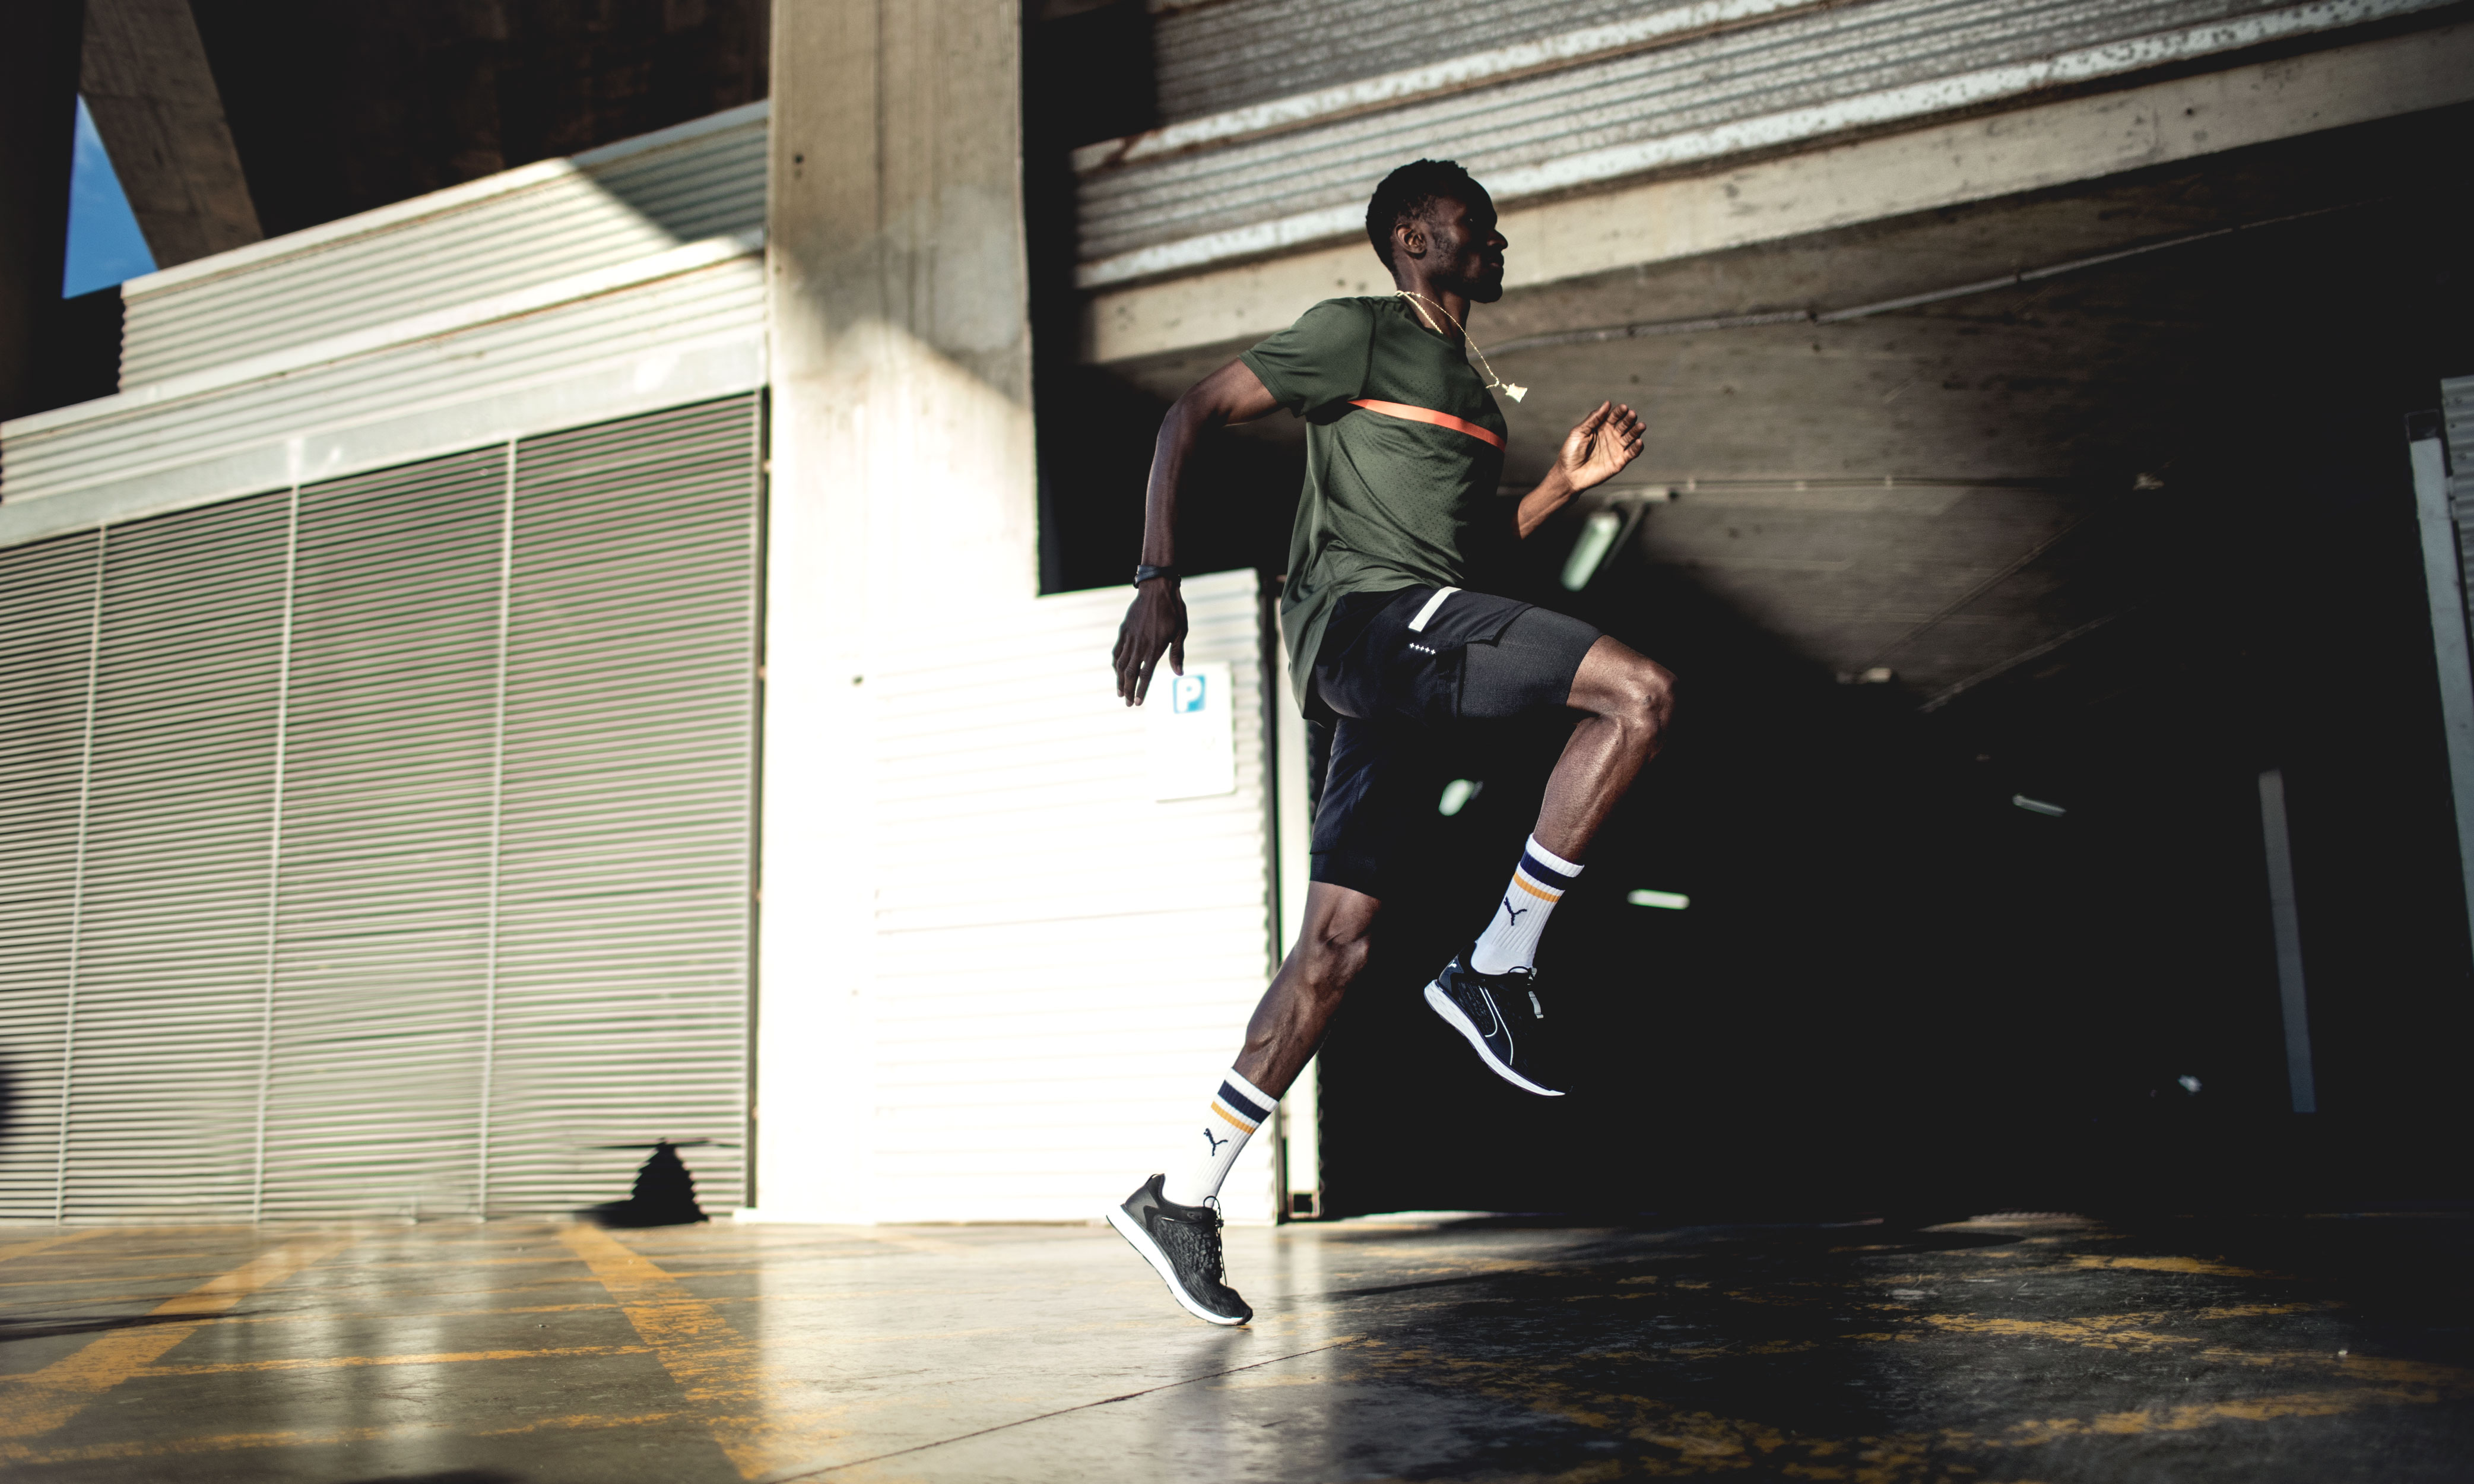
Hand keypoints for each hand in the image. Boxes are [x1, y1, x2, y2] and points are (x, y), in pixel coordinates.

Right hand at [1112, 580, 1187, 704]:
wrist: (1157, 589)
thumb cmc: (1174, 610)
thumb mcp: (1180, 632)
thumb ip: (1177, 654)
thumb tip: (1179, 673)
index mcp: (1155, 648)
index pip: (1146, 675)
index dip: (1142, 690)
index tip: (1139, 702)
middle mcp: (1140, 645)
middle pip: (1130, 673)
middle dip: (1128, 690)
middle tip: (1128, 703)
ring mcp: (1130, 638)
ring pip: (1121, 664)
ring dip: (1119, 680)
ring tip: (1120, 692)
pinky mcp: (1124, 630)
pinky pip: (1117, 650)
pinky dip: (1115, 663)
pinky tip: (1116, 670)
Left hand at [1556, 401, 1644, 492]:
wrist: (1569, 475)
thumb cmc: (1571, 452)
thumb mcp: (1579, 432)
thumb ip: (1593, 419)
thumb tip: (1607, 403)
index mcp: (1602, 426)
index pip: (1614, 416)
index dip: (1619, 411)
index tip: (1623, 408)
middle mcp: (1612, 435)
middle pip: (1625, 424)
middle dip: (1629, 419)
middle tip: (1632, 414)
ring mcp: (1617, 448)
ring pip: (1631, 436)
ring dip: (1637, 430)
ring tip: (1641, 425)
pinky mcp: (1620, 461)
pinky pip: (1632, 453)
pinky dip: (1637, 447)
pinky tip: (1638, 441)